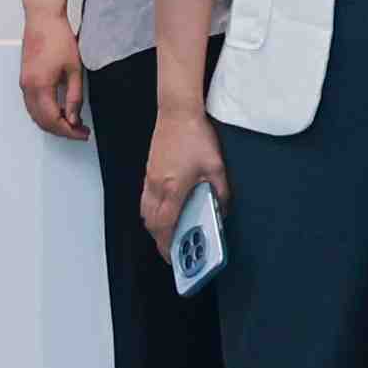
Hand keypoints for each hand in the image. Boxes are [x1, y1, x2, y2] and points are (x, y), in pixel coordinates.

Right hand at [19, 0, 88, 140]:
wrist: (43, 18)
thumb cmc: (57, 37)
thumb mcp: (74, 69)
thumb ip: (74, 97)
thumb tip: (73, 118)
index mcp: (40, 86)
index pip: (53, 120)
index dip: (69, 131)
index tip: (83, 133)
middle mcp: (28, 87)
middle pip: (42, 121)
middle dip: (61, 130)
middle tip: (80, 130)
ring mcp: (24, 83)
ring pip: (35, 115)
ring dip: (52, 122)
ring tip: (72, 122)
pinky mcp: (24, 79)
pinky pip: (32, 105)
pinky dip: (44, 113)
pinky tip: (59, 110)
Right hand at [138, 115, 223, 256]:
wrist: (177, 112)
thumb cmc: (195, 136)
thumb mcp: (217, 166)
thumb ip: (220, 192)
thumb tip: (222, 210)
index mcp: (173, 187)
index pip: (165, 224)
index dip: (166, 244)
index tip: (172, 256)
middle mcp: (157, 185)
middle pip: (150, 221)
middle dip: (159, 238)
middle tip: (172, 247)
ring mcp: (150, 177)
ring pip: (145, 209)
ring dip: (154, 223)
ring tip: (169, 230)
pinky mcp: (149, 169)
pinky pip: (146, 197)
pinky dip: (152, 209)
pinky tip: (166, 207)